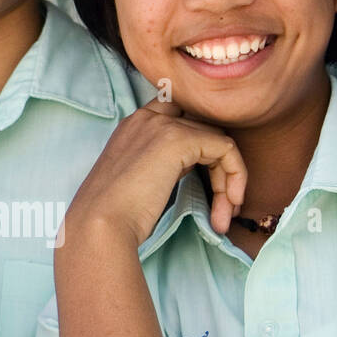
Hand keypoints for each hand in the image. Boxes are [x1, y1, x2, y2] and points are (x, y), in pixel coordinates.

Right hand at [63, 99, 246, 245]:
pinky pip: (227, 149)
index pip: (180, 116)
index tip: (207, 180)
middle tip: (223, 205)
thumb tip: (194, 167)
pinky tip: (227, 206)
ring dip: (229, 179)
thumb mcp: (139, 176)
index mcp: (134, 124)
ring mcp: (163, 125)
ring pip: (219, 140)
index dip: (200, 144)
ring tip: (224, 214)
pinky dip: (236, 177)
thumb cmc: (115, 212)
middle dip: (220, 167)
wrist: (101, 221)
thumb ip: (162, 161)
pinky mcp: (179, 140)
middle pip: (204, 129)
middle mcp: (148, 117)